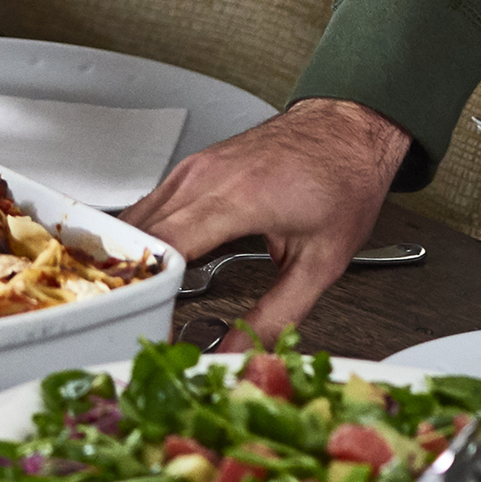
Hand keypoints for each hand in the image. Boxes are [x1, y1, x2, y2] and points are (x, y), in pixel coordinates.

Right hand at [129, 98, 408, 335]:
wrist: (347, 132)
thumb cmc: (341, 184)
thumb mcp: (320, 265)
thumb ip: (277, 316)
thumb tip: (241, 350)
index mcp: (237, 200)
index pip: (165, 248)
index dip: (150, 292)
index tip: (156, 322)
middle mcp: (206, 178)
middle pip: (138, 233)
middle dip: (134, 280)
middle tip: (142, 318)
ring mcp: (195, 167)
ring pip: (136, 216)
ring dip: (133, 256)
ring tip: (144, 294)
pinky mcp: (192, 166)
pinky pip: (149, 202)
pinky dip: (143, 235)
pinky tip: (156, 260)